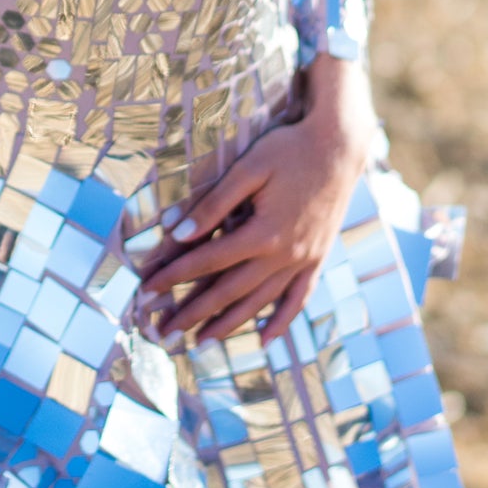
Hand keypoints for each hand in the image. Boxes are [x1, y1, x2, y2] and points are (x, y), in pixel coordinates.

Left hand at [138, 58, 375, 347]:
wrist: (341, 145)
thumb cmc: (289, 149)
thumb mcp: (248, 168)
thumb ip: (213, 204)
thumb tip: (177, 233)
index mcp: (263, 233)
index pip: (207, 261)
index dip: (173, 275)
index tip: (145, 288)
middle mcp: (284, 255)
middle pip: (229, 291)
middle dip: (192, 312)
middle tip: (163, 332)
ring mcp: (304, 260)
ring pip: (260, 302)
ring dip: (228, 325)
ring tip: (200, 343)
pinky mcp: (317, 258)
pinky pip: (298, 298)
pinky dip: (281, 320)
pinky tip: (265, 339)